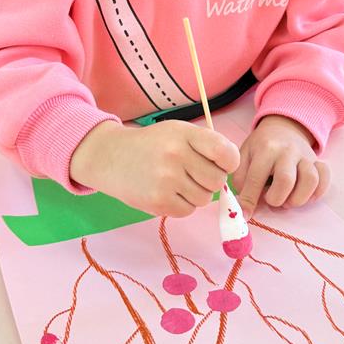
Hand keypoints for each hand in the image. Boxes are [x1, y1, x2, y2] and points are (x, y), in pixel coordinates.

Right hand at [70, 120, 239, 218]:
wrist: (111, 157)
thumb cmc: (151, 145)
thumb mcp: (177, 132)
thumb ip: (205, 146)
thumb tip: (232, 170)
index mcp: (185, 134)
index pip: (225, 152)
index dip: (229, 162)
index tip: (221, 163)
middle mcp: (176, 155)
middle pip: (217, 180)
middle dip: (209, 180)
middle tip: (192, 173)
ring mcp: (166, 179)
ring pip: (204, 199)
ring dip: (195, 194)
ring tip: (176, 182)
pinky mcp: (158, 201)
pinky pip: (187, 211)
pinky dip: (181, 205)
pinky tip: (167, 192)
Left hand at [232, 115, 329, 216]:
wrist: (284, 128)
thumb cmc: (261, 146)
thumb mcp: (244, 155)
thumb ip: (241, 178)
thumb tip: (245, 206)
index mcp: (265, 148)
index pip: (256, 177)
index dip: (249, 199)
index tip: (246, 214)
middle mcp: (287, 151)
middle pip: (286, 180)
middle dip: (276, 198)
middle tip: (271, 200)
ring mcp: (305, 156)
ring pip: (310, 180)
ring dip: (298, 198)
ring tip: (288, 200)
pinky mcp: (318, 162)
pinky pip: (325, 178)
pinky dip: (317, 192)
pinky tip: (306, 195)